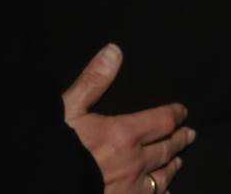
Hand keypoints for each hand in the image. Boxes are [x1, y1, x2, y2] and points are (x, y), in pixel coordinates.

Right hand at [63, 44, 193, 193]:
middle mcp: (134, 163)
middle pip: (166, 149)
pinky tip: (162, 193)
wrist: (41, 186)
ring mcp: (131, 190)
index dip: (175, 114)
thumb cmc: (51, 151)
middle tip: (189, 135)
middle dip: (179, 140)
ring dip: (171, 167)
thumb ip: (92, 82)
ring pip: (161, 178)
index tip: (182, 111)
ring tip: (177, 162)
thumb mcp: (67, 111)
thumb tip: (114, 50)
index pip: (162, 121)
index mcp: (123, 135)